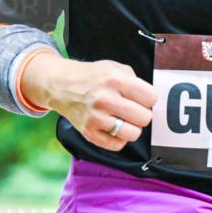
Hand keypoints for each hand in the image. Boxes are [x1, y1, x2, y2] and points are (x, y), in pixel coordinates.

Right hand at [22, 54, 156, 150]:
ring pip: (133, 134)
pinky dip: (119, 138)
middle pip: (145, 118)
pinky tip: (114, 128)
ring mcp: (96, 118)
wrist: (60, 85)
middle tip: (132, 109)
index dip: (148, 98)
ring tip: (124, 120)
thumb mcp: (114, 67)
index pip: (151, 98)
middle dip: (141, 113)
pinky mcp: (89, 133)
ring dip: (132, 128)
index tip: (140, 98)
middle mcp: (105, 99)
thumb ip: (134, 81)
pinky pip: (117, 145)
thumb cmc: (91, 76)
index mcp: (115, 80)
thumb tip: (150, 100)